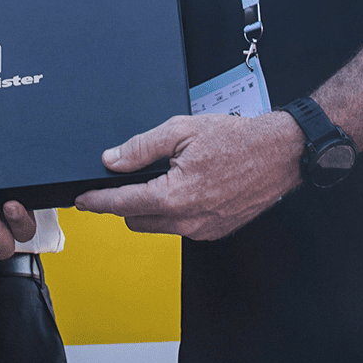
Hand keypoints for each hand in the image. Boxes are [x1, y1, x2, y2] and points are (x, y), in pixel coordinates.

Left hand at [74, 111, 304, 240]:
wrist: (280, 154)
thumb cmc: (237, 140)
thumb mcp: (180, 131)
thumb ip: (141, 147)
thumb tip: (112, 159)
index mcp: (175, 196)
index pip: (122, 204)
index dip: (97, 201)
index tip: (82, 200)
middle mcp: (188, 220)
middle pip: (136, 220)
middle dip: (123, 203)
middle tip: (124, 180)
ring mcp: (204, 229)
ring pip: (158, 226)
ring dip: (148, 208)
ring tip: (160, 178)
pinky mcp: (215, 231)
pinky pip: (180, 227)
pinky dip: (172, 212)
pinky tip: (182, 188)